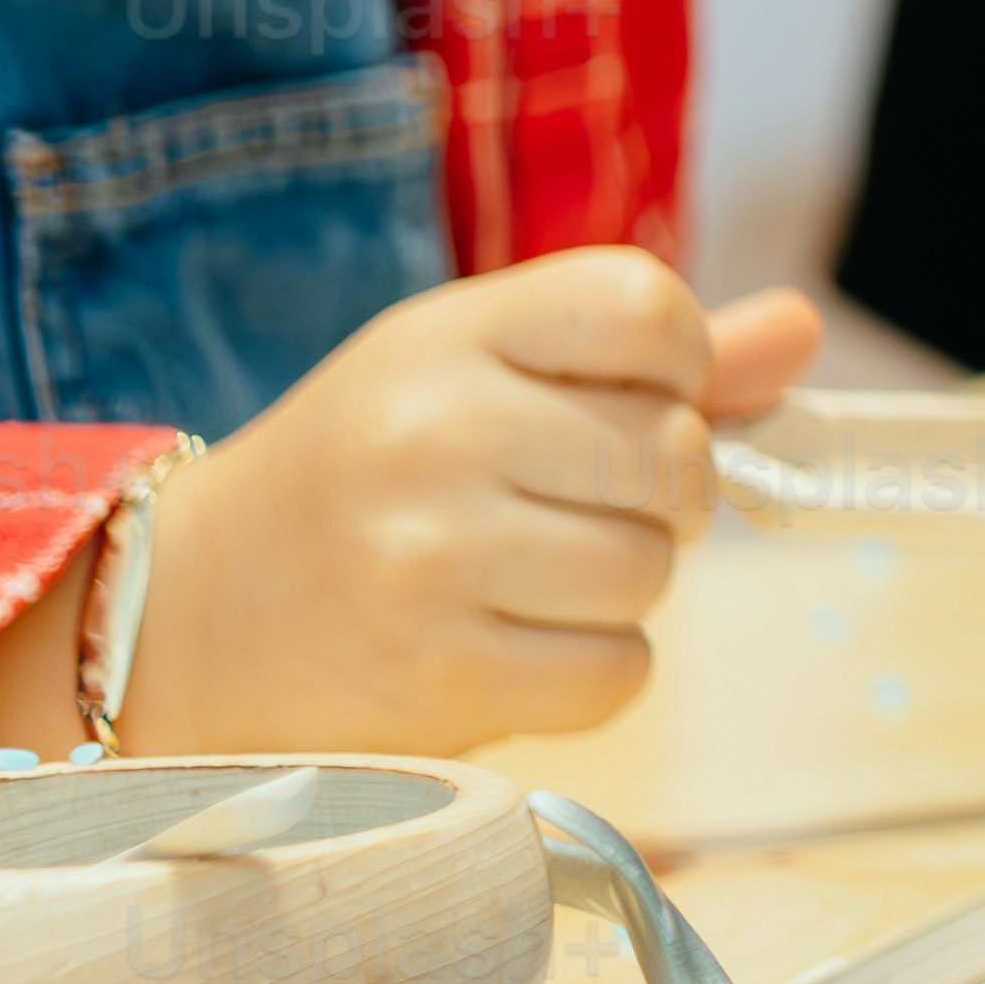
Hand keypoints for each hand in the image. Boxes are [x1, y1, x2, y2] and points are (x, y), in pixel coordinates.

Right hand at [115, 252, 818, 755]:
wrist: (183, 613)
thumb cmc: (364, 476)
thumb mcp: (476, 373)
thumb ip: (645, 355)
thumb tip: (801, 331)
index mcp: (450, 339)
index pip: (647, 307)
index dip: (683, 363)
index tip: (640, 398)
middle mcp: (438, 437)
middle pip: (677, 453)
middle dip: (662, 492)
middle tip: (577, 507)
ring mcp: (432, 559)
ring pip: (653, 571)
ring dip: (621, 587)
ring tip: (528, 577)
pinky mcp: (438, 676)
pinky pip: (617, 673)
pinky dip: (591, 671)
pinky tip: (513, 645)